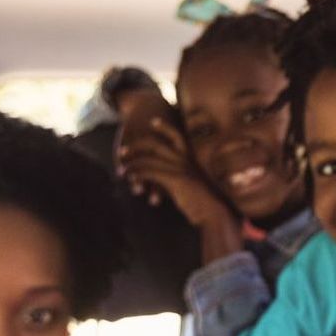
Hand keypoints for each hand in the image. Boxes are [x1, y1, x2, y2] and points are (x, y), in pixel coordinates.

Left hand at [118, 118, 235, 230]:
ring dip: (131, 164)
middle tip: (122, 151)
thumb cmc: (205, 202)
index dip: (164, 127)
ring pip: (148, 159)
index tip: (152, 122)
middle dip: (136, 146)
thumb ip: (179, 177)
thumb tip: (163, 180)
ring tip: (121, 170)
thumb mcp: (192, 185)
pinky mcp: (174, 180)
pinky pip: (149, 172)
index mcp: (192, 157)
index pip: (177, 135)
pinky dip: (136, 175)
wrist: (214, 213)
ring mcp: (180, 168)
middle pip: (155, 144)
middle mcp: (186, 159)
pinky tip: (129, 179)